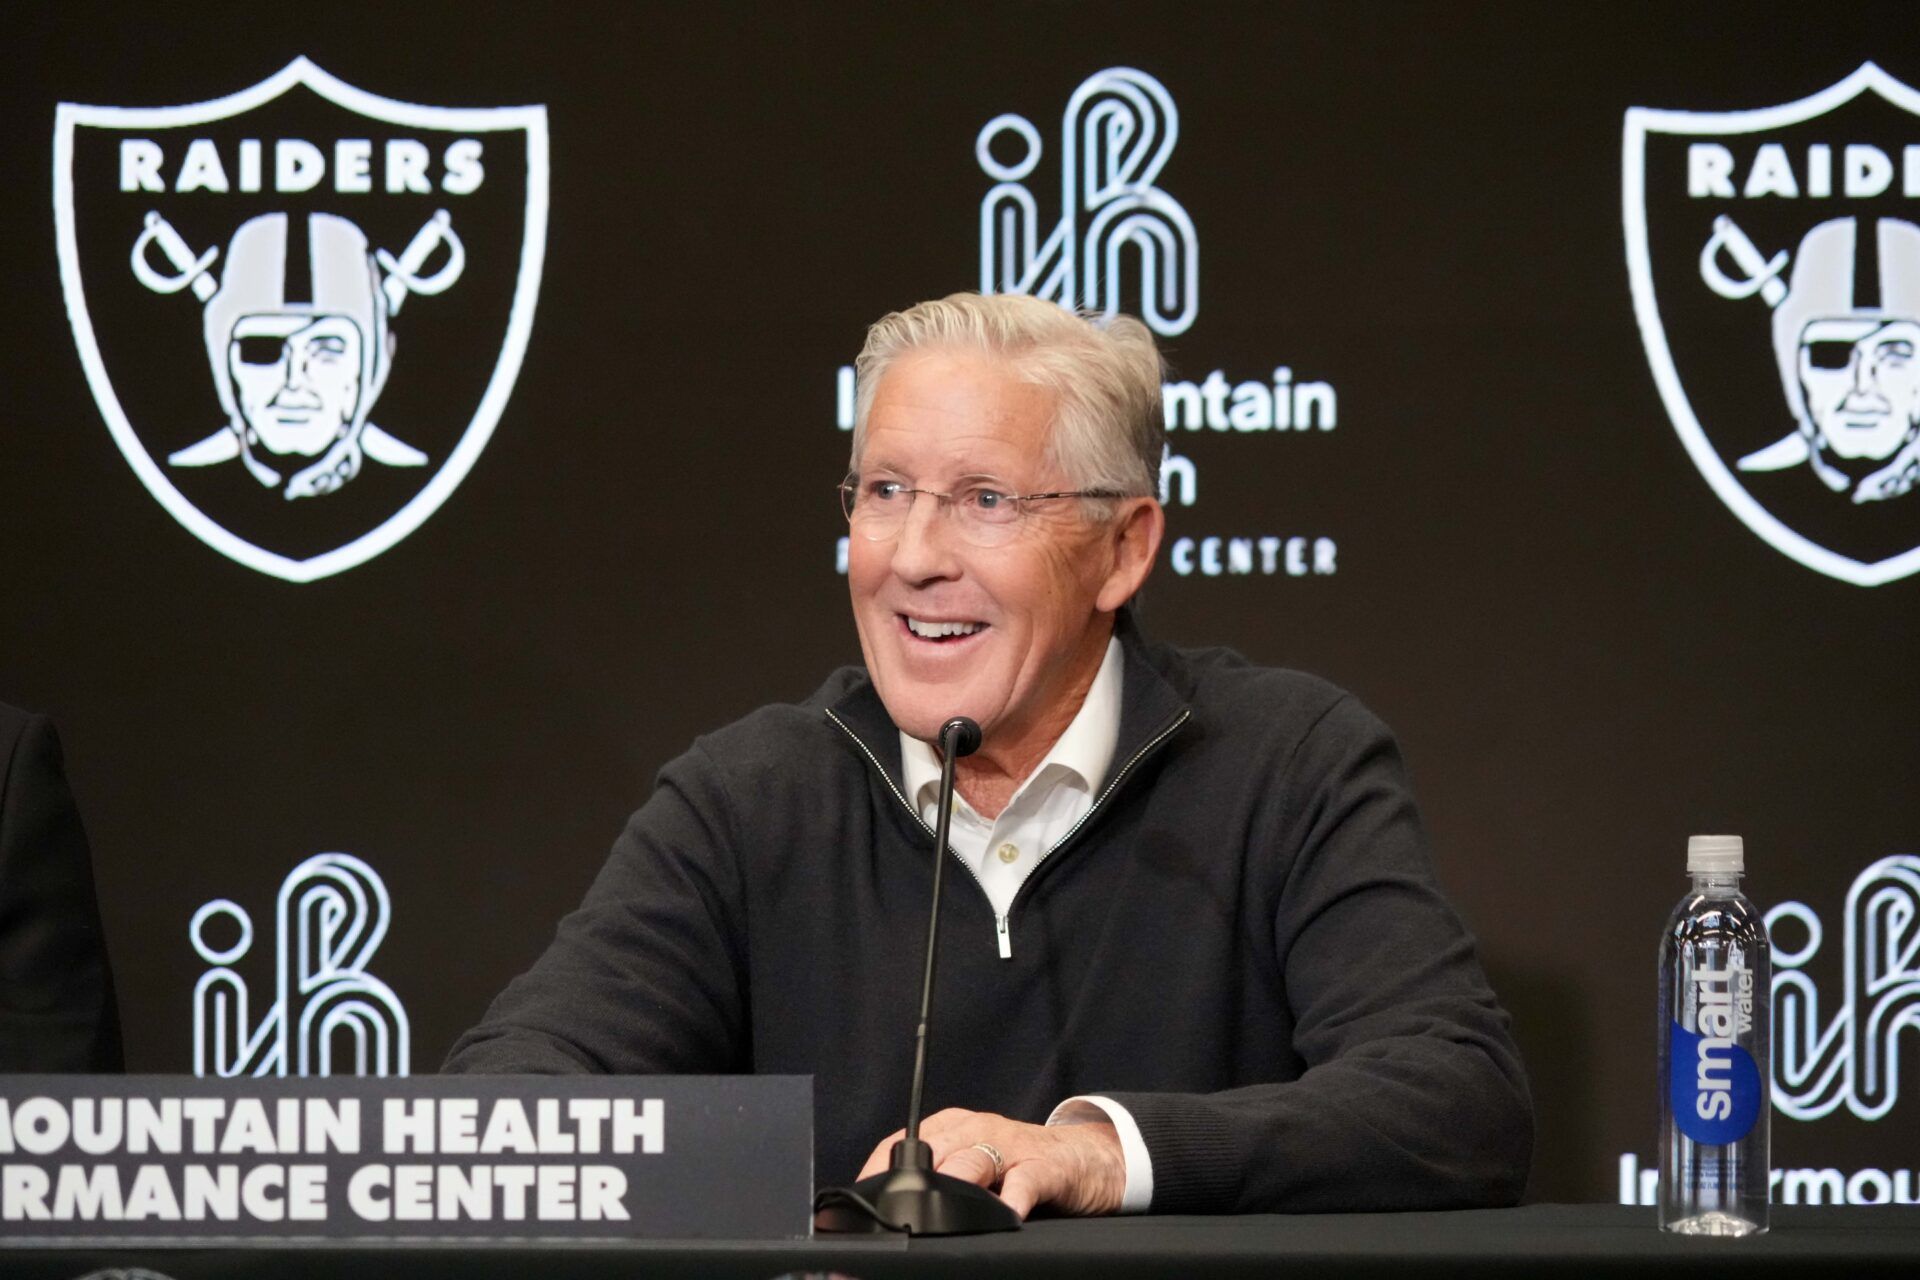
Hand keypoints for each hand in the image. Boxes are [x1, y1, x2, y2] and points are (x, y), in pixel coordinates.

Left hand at [855, 1107, 1125, 1219]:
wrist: (1083, 1158)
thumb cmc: (1019, 1164)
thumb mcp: (972, 1166)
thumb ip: (938, 1182)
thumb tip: (888, 1215)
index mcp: (952, 1128)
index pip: (901, 1144)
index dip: (876, 1173)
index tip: (859, 1203)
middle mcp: (976, 1131)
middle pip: (933, 1153)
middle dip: (911, 1187)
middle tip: (893, 1216)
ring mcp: (1010, 1147)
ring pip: (972, 1162)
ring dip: (954, 1185)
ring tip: (939, 1212)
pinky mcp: (1043, 1167)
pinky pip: (1024, 1180)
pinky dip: (1012, 1197)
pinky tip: (1005, 1214)